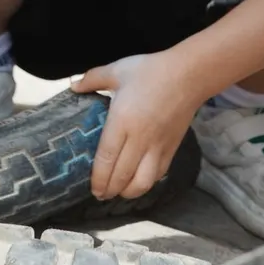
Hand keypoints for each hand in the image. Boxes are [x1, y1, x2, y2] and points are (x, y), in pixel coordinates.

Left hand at [73, 53, 202, 200]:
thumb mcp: (118, 70)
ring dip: (128, 193)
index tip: (92, 187)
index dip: (98, 178)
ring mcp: (157, 146)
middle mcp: (139, 138)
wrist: (189, 75)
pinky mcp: (172, 148)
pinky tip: (138, 182)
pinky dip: (146, 183)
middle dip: (109, 190)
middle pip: (121, 176)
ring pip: (142, 182)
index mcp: (122, 121)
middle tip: (100, 194)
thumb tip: (73, 87)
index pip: (106, 158)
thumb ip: (93, 79)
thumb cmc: (151, 71)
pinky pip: (158, 174)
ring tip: (118, 192)